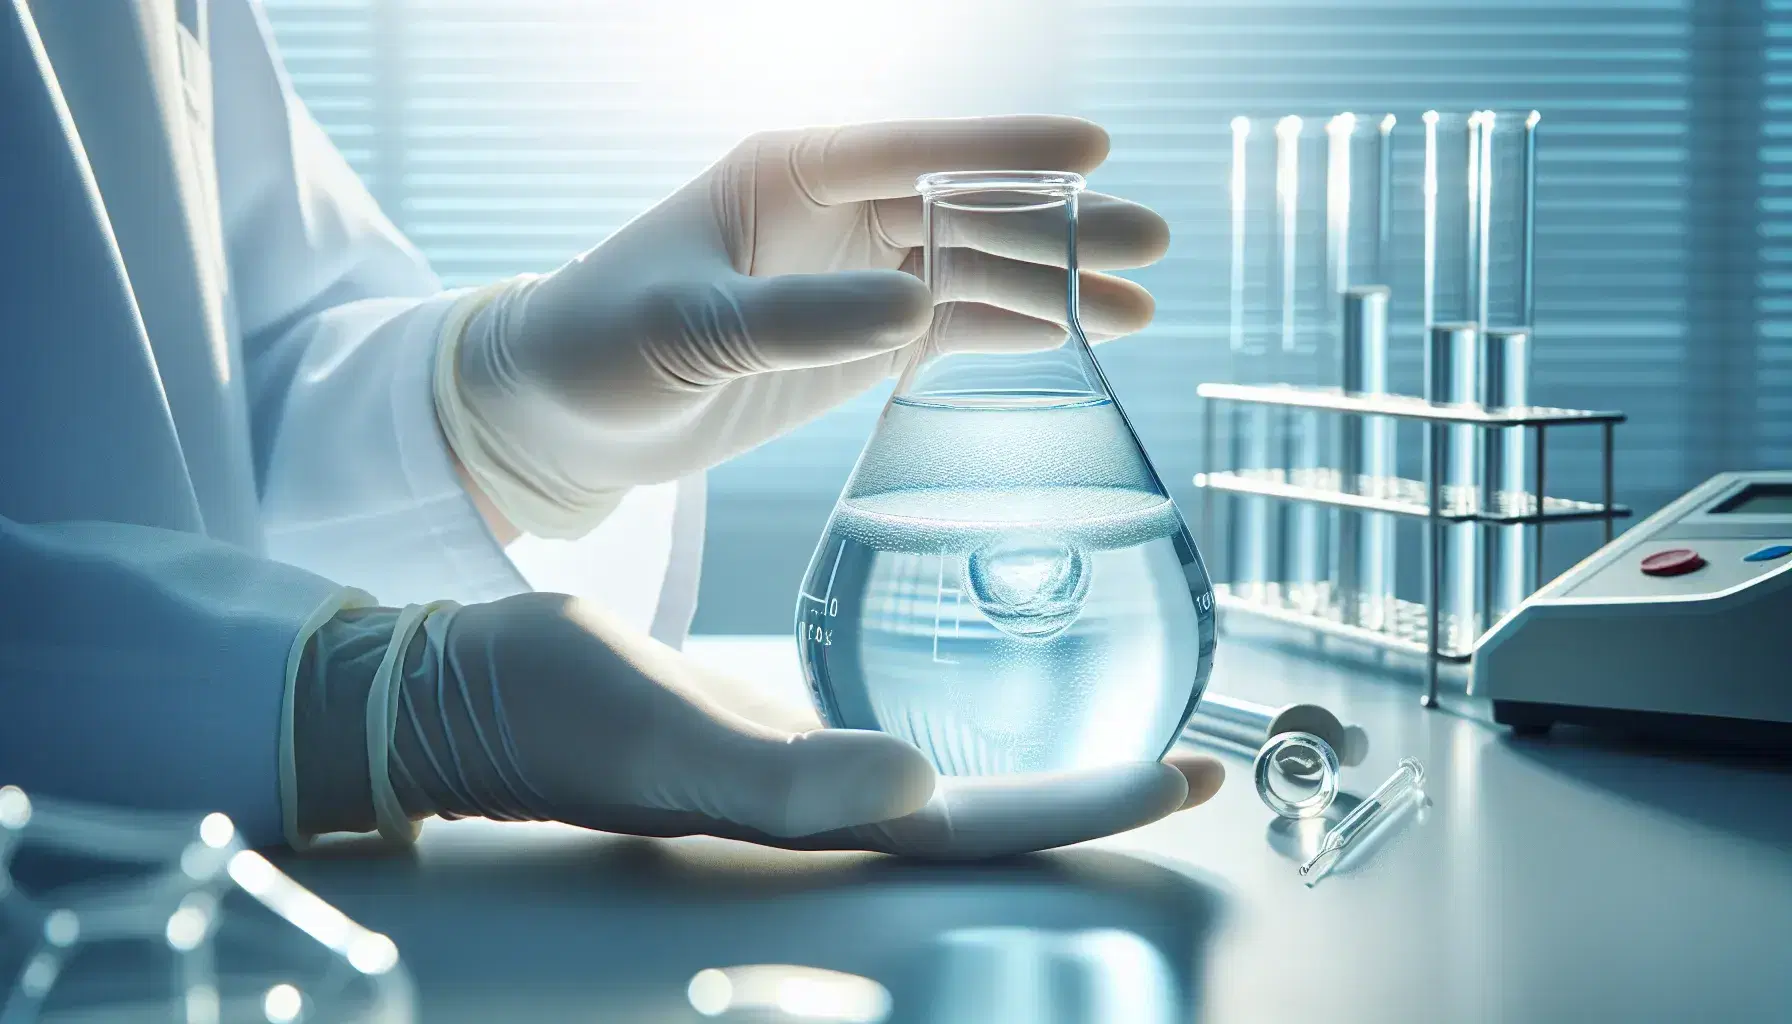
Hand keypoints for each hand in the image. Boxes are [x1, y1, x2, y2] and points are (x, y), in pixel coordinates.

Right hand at [296, 594, 1221, 858]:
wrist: (474, 685)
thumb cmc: (556, 712)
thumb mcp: (671, 737)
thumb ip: (791, 776)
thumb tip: (922, 784)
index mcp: (824, 813)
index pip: (990, 823)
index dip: (1092, 805)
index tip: (1190, 776)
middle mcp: (832, 800)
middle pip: (995, 809)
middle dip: (1098, 788)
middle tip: (1197, 755)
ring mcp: (807, 765)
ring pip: (957, 773)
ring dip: (1047, 754)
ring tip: (1123, 719)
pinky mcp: (777, 722)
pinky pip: (900, 718)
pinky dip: (966, 703)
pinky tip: (986, 675)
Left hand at [436, 115, 1171, 538]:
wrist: (561, 415)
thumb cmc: (598, 346)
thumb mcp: (686, 328)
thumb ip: (795, 317)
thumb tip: (912, 306)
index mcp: (788, 172)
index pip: (915, 148)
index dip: (1006, 147)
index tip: (1095, 145)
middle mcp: (832, 213)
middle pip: (966, 208)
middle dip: (1058, 224)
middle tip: (1151, 239)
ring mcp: (850, 276)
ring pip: (971, 270)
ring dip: (1051, 286)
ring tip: (1140, 309)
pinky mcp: (854, 340)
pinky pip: (950, 327)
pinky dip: (1010, 331)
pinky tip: (1075, 337)